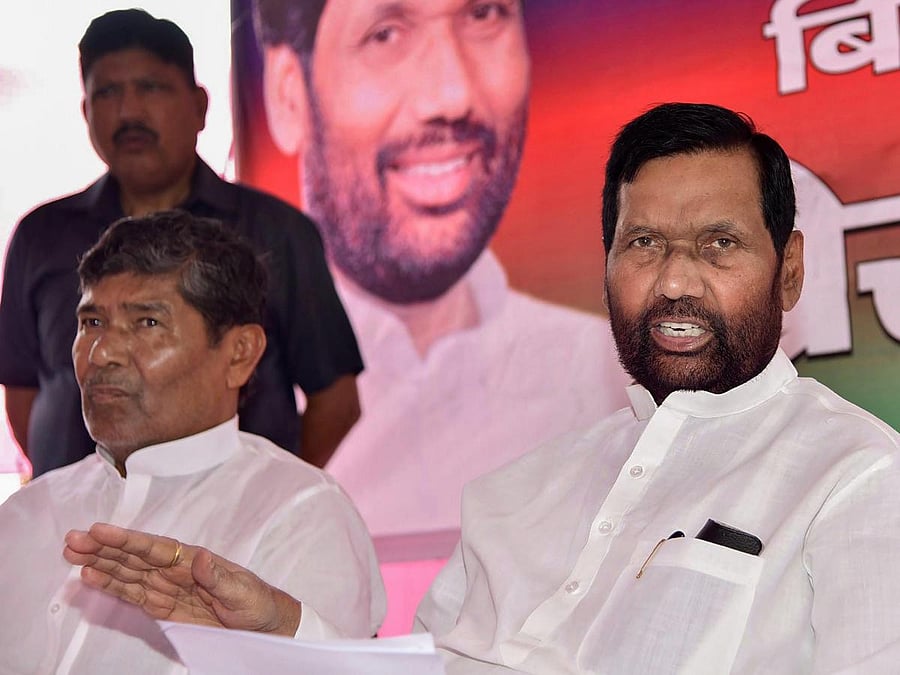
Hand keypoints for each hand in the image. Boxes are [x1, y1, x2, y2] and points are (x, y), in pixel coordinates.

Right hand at [64, 522, 301, 635]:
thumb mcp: (242, 591)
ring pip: (127, 573)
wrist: (263, 624)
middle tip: (72, 539)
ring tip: (71, 553)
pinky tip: (90, 577)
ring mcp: (166, 587)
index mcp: (192, 559)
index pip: (153, 548)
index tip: (99, 530)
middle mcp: (175, 569)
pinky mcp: (163, 606)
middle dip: (103, 548)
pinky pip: (133, 595)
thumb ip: (218, 577)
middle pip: (133, 556)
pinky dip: (111, 586)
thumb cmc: (256, 602)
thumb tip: (199, 557)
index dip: (126, 539)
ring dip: (100, 563)